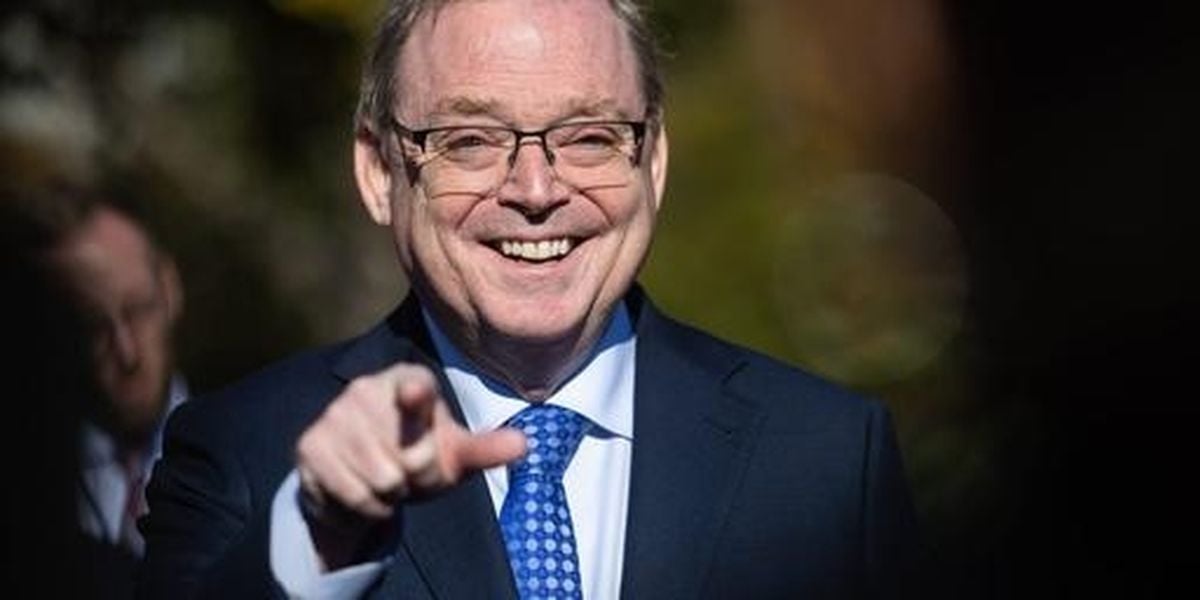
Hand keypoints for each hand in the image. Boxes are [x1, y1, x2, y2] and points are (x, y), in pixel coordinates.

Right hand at [294, 363, 524, 567]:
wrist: (364, 483)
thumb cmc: (417, 458)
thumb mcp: (455, 456)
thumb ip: (486, 449)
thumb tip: (523, 444)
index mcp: (408, 380)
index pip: (416, 387)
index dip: (416, 396)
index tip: (414, 395)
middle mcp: (366, 389)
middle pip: (410, 454)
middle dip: (417, 477)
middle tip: (409, 472)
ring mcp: (334, 415)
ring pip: (383, 478)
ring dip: (392, 495)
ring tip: (387, 481)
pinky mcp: (310, 445)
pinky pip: (353, 492)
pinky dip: (367, 506)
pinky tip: (363, 490)